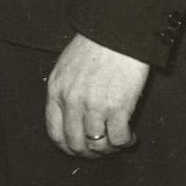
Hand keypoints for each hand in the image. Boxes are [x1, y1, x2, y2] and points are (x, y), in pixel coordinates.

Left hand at [45, 33, 148, 158]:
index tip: (79, 148)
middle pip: (76, 144)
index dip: (68, 147)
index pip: (55, 133)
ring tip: (117, 142)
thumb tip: (71, 120)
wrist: (117, 32)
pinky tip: (131, 136)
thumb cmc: (94, 47)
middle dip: (89, 152)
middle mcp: (72, 101)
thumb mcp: (66, 67)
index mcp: (56, 90)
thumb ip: (65, 93)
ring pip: (98, 145)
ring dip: (109, 149)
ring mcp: (94, 106)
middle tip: (101, 149)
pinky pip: (119, 139)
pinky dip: (126, 142)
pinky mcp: (117, 108)